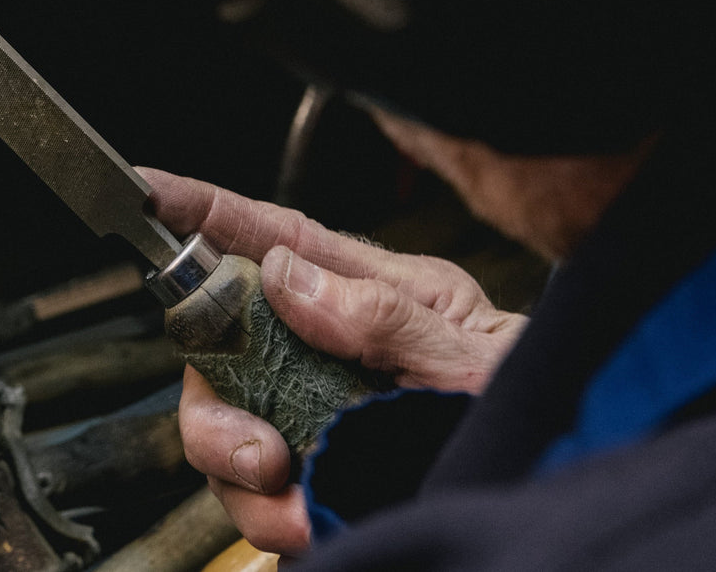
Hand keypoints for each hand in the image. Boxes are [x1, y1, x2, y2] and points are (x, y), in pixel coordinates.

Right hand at [140, 168, 525, 556]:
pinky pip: (258, 500)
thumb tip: (288, 278)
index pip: (275, 237)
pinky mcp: (317, 480)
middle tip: (260, 455)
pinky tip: (314, 525)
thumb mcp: (479, 360)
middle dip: (214, 408)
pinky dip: (273, 520)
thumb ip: (388, 318)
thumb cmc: (540, 409)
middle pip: (221, 354)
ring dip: (244, 479)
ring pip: (226, 432)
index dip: (204, 212)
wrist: (569, 488)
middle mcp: (329, 352)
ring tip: (301, 507)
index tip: (146, 190)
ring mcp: (319, 419)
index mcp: (372, 295)